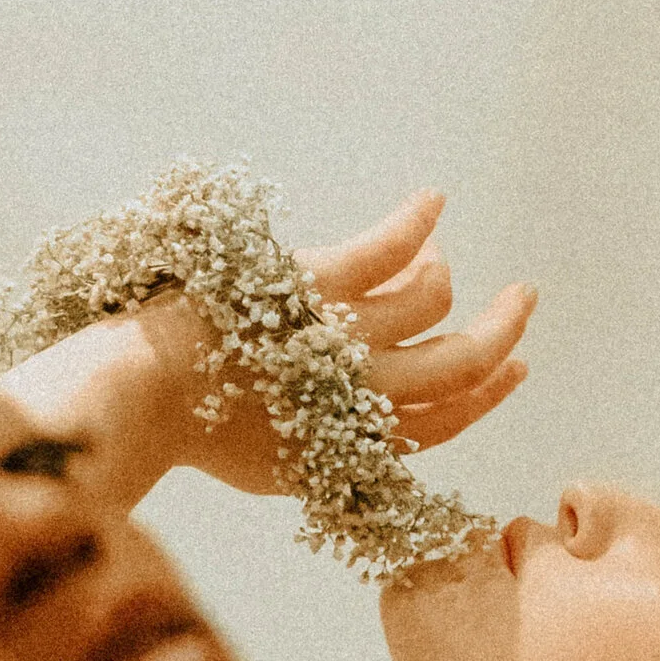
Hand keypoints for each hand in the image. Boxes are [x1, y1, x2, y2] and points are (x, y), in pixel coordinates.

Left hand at [143, 188, 534, 497]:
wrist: (138, 399)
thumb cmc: (186, 429)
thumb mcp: (268, 460)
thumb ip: (324, 441)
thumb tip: (369, 412)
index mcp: (354, 446)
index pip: (443, 423)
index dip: (486, 393)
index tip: (515, 366)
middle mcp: (361, 398)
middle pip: (459, 365)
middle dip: (501, 334)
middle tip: (521, 299)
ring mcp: (341, 341)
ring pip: (428, 305)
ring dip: (438, 280)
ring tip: (434, 262)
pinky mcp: (315, 288)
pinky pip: (386, 249)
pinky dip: (416, 222)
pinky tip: (432, 200)